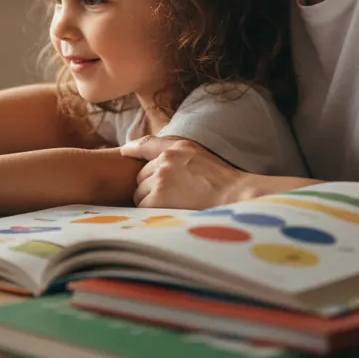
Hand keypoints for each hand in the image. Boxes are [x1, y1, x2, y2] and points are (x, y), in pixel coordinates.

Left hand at [119, 137, 251, 208]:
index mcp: (175, 148)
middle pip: (141, 176)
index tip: (125, 150)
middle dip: (149, 186)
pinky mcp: (157, 198)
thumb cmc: (221, 180)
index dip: (133, 148)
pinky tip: (166, 213)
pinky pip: (142, 206)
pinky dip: (150, 212)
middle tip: (171, 196)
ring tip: (172, 205)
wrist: (233, 196)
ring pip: (139, 193)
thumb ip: (177, 151)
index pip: (146, 145)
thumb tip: (153, 154)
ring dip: (149, 200)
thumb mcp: (199, 154)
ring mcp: (159, 179)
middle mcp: (164, 160)